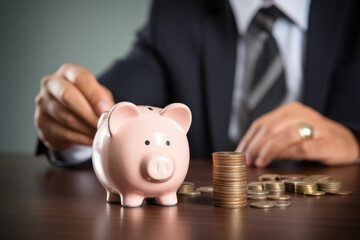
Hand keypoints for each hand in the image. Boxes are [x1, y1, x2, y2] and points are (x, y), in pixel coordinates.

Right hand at [34, 63, 114, 150]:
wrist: (67, 115)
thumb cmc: (87, 101)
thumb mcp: (98, 95)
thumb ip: (104, 100)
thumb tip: (111, 111)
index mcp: (68, 72)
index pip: (81, 78)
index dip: (94, 95)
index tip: (106, 110)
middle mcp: (51, 84)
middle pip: (67, 96)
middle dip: (88, 113)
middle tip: (102, 125)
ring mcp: (43, 103)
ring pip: (65, 117)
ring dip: (85, 128)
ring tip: (99, 134)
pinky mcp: (41, 122)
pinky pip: (61, 132)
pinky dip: (79, 138)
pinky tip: (91, 141)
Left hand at [237, 102, 358, 166]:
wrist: (348, 142)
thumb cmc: (315, 138)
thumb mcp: (291, 134)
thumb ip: (273, 139)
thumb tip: (250, 152)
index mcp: (290, 110)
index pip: (262, 122)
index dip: (248, 138)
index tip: (239, 152)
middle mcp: (301, 115)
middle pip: (270, 128)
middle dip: (254, 145)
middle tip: (246, 160)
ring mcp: (315, 128)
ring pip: (285, 135)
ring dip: (268, 150)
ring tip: (258, 162)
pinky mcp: (325, 143)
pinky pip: (302, 147)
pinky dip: (286, 155)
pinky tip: (276, 162)